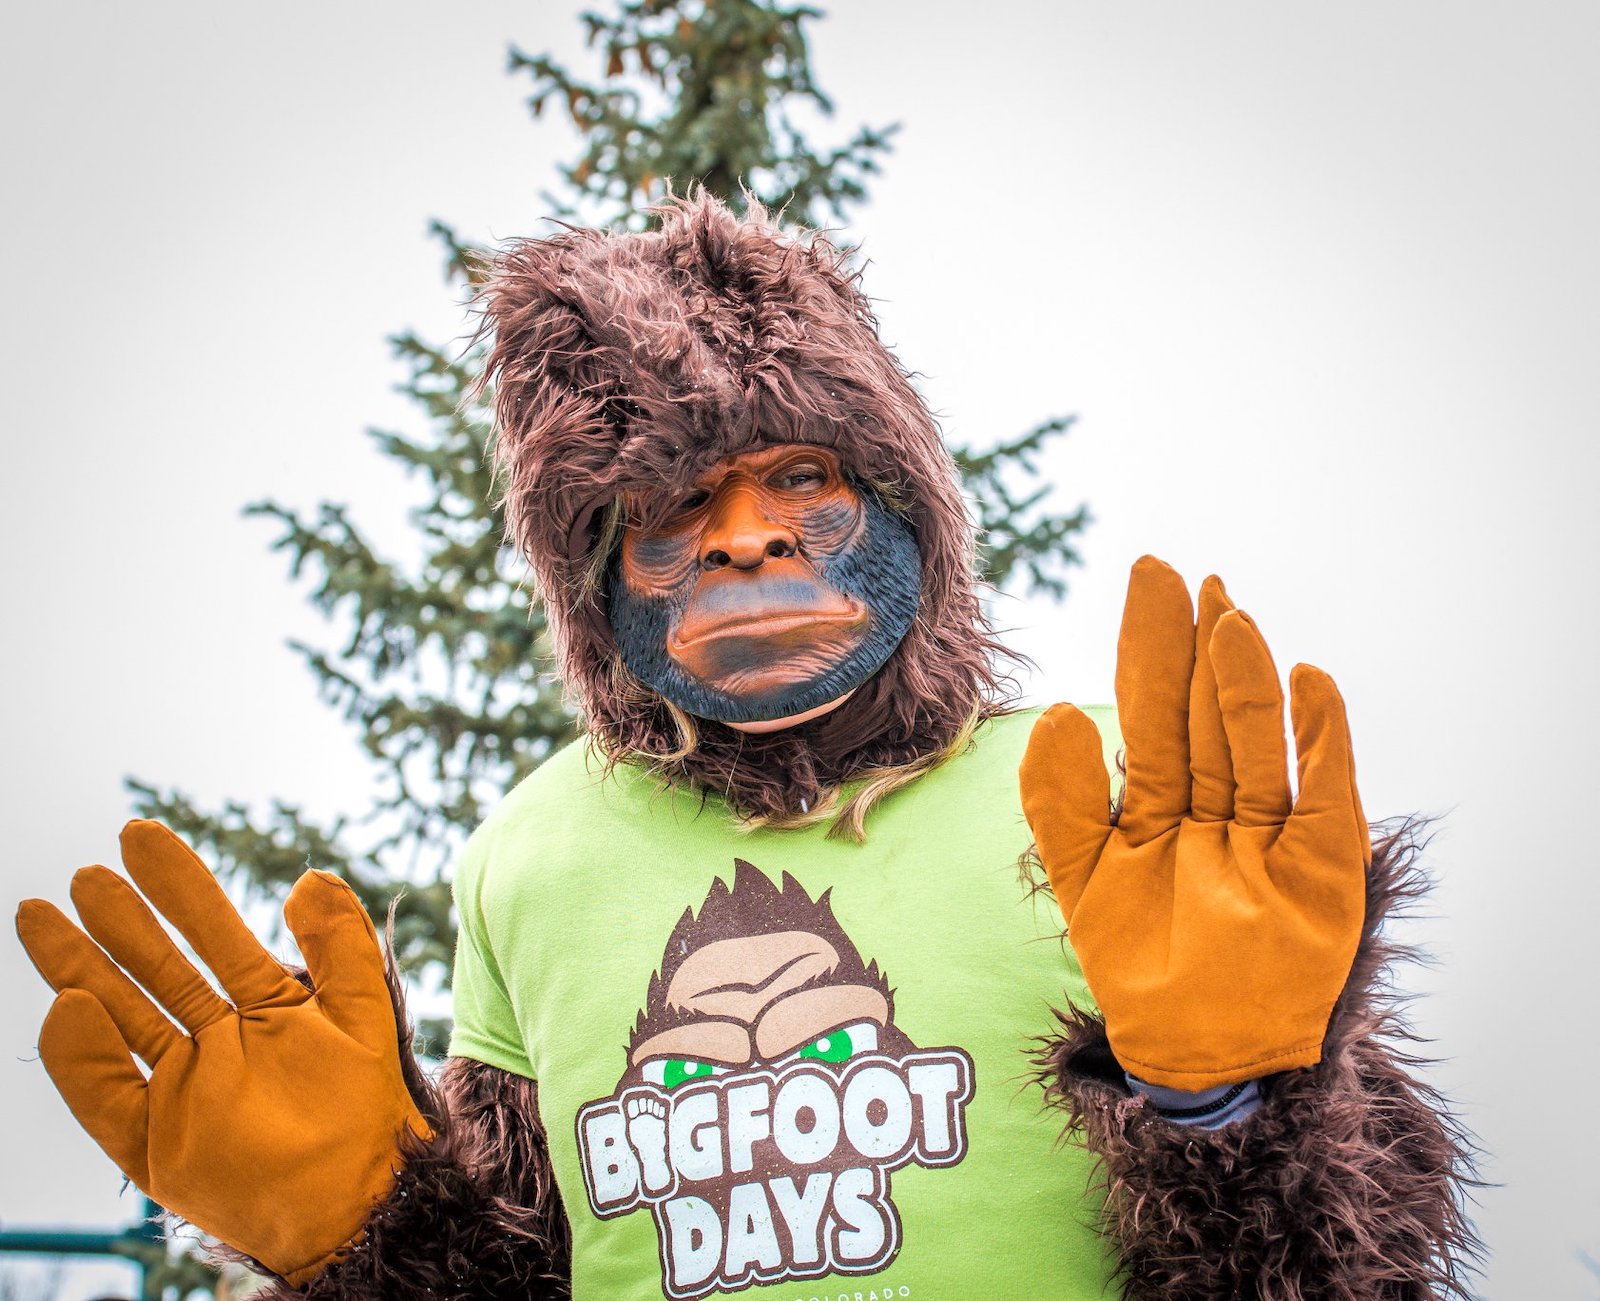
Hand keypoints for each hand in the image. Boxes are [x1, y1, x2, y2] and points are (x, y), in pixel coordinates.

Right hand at [15, 821, 428, 1283]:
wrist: (355, 1198)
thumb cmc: (364, 1109)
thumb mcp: (362, 1012)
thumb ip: (341, 944)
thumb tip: (308, 876)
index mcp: (263, 1006)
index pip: (214, 933)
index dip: (180, 884)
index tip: (141, 833)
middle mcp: (214, 1041)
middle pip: (155, 970)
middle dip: (121, 923)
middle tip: (85, 875)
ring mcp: (181, 1089)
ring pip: (119, 1018)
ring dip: (81, 970)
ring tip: (42, 918)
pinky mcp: (156, 1142)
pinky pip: (108, 1094)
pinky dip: (85, 1056)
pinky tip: (70, 1006)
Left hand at [1021, 557, 1367, 1090]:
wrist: (1196, 1051)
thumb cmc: (1138, 965)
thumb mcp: (1083, 879)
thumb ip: (1063, 801)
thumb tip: (1056, 715)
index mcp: (1158, 805)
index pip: (1152, 712)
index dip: (1149, 648)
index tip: (1146, 576)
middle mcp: (1216, 806)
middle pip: (1206, 716)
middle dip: (1195, 649)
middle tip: (1188, 577)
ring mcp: (1270, 831)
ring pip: (1256, 745)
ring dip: (1246, 685)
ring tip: (1230, 621)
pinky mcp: (1323, 865)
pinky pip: (1323, 793)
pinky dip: (1320, 741)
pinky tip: (1309, 683)